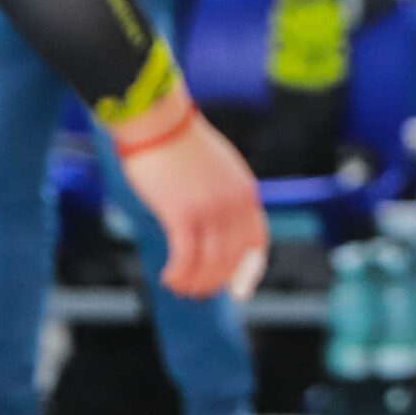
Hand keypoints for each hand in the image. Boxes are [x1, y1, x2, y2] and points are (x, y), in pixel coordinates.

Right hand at [111, 92, 268, 299]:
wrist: (159, 122)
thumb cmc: (181, 144)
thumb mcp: (217, 168)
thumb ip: (224, 194)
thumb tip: (218, 222)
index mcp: (245, 191)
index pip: (256, 240)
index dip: (249, 269)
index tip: (238, 289)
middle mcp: (233, 203)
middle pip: (231, 257)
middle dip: (215, 282)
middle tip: (197, 293)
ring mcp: (210, 209)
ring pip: (210, 262)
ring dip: (195, 282)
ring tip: (180, 287)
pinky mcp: (182, 213)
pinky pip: (186, 257)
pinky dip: (179, 274)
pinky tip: (168, 278)